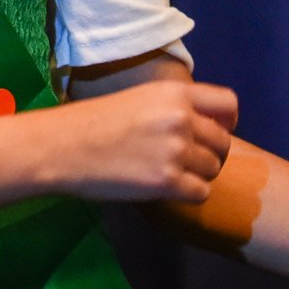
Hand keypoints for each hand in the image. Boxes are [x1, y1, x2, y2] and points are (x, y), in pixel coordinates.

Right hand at [37, 79, 238, 202]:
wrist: (60, 146)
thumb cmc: (90, 122)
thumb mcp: (137, 99)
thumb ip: (172, 109)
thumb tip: (202, 129)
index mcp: (173, 93)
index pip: (228, 103)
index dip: (227, 122)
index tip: (216, 132)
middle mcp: (181, 119)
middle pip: (223, 143)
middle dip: (209, 154)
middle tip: (184, 161)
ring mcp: (176, 151)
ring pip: (213, 169)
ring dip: (197, 175)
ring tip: (168, 174)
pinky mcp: (167, 181)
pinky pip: (201, 193)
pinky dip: (187, 194)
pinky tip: (165, 189)